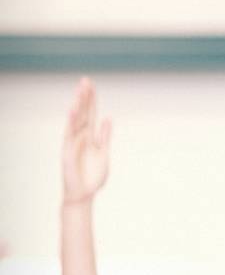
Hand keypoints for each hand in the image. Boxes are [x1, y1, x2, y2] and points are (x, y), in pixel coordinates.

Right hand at [62, 78, 110, 204]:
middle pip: (82, 113)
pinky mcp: (68, 152)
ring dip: (77, 106)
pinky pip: (70, 135)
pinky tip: (74, 111)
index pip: (90, 114)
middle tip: (86, 80)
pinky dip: (71, 123)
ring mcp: (73, 143)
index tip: (91, 85)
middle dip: (84, 97)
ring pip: (75, 121)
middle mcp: (80, 136)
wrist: (84, 194)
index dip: (91, 100)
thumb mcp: (103, 153)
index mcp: (90, 136)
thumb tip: (107, 118)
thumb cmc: (93, 175)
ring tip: (80, 91)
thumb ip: (105, 136)